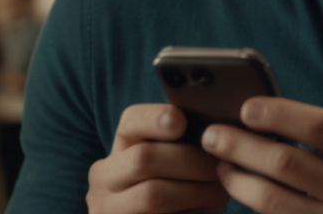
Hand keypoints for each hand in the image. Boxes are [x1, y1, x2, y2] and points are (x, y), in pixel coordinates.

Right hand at [87, 103, 229, 213]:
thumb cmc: (175, 191)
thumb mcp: (171, 163)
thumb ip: (184, 144)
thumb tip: (213, 129)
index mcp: (120, 148)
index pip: (131, 120)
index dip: (156, 117)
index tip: (182, 122)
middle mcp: (104, 177)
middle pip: (143, 157)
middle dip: (190, 161)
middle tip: (219, 168)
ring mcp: (108, 208)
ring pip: (152, 194)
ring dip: (194, 192)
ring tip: (219, 193)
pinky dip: (190, 213)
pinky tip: (204, 211)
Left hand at [200, 97, 322, 213]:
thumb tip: (273, 121)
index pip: (319, 125)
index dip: (278, 114)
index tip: (246, 108)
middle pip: (286, 162)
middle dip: (241, 146)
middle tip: (213, 136)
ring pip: (273, 200)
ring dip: (239, 181)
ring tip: (222, 166)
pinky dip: (256, 207)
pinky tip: (243, 194)